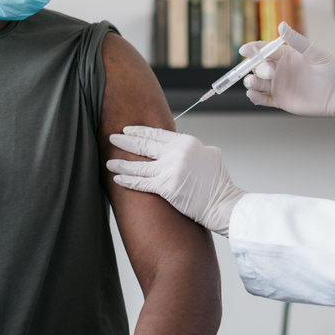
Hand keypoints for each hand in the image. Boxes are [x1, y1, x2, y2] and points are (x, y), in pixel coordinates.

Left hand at [106, 127, 244, 235]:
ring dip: (121, 163)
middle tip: (112, 138)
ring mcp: (171, 170)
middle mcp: (178, 153)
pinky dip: (127, 181)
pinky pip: (141, 183)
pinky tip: (117, 179)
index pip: (157, 133)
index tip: (128, 130)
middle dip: (125, 141)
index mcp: (188, 142)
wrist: (224, 204)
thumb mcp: (209, 155)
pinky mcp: (167, 187)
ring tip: (109, 161)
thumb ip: (191, 149)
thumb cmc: (219, 184)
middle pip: (144, 145)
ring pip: (139, 165)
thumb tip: (178, 148)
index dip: (140, 131)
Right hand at [242, 22, 334, 116]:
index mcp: (285, 54)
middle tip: (269, 71)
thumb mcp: (314, 52)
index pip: (264, 50)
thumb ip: (296, 40)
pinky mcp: (281, 100)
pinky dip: (255, 97)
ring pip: (257, 83)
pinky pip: (263, 99)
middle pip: (258, 66)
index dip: (253, 49)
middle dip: (257, 67)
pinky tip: (253, 94)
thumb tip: (281, 25)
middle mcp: (279, 69)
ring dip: (251, 81)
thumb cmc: (333, 68)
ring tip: (252, 82)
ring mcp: (279, 85)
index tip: (245, 50)